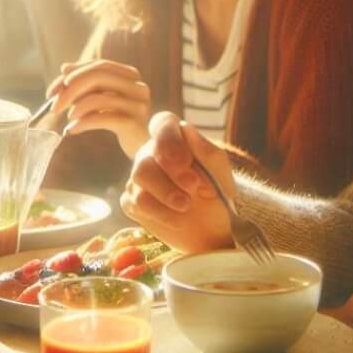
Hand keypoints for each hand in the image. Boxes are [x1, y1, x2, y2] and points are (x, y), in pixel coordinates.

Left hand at [46, 59, 151, 158]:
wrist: (142, 147)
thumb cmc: (119, 121)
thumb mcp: (102, 98)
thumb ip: (86, 83)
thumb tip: (64, 67)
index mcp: (130, 75)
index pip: (99, 66)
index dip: (73, 74)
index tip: (52, 91)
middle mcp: (138, 86)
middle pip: (99, 76)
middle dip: (71, 90)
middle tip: (54, 106)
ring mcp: (138, 104)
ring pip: (100, 98)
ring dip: (77, 108)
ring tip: (68, 119)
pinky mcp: (134, 123)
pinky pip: (103, 118)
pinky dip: (83, 123)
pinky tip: (72, 130)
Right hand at [121, 112, 233, 252]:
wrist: (210, 229)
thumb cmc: (216, 192)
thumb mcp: (221, 172)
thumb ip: (206, 151)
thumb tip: (187, 128)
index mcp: (173, 138)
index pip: (162, 123)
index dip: (170, 140)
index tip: (186, 162)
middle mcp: (151, 153)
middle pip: (146, 157)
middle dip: (171, 174)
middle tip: (193, 187)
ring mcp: (139, 177)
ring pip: (139, 178)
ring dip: (165, 194)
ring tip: (186, 205)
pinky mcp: (132, 201)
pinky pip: (136, 203)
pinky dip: (160, 213)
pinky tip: (177, 220)